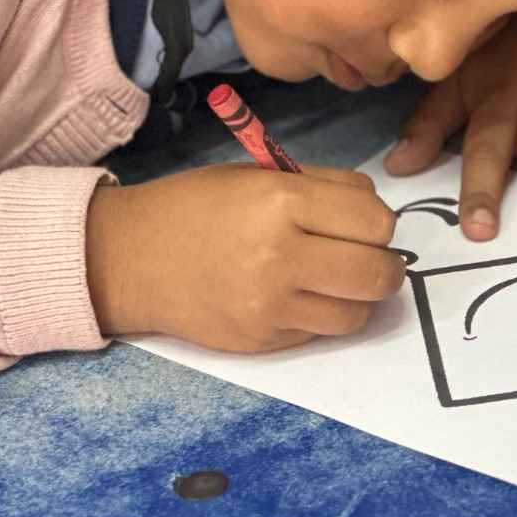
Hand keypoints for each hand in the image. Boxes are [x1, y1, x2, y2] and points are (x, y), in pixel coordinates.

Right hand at [86, 165, 401, 351]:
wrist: (130, 258)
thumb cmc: (199, 205)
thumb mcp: (262, 174)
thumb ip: (327, 186)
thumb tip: (377, 210)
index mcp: (281, 202)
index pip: (375, 223)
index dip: (380, 223)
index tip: (365, 223)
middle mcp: (280, 257)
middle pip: (376, 274)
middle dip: (386, 265)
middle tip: (372, 257)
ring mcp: (269, 307)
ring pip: (358, 314)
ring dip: (360, 297)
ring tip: (340, 279)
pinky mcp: (260, 342)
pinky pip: (321, 333)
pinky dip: (325, 315)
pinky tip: (303, 296)